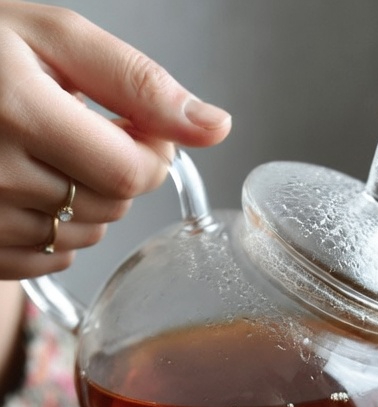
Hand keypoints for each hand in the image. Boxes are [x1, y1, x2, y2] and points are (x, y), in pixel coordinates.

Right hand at [0, 1, 231, 279]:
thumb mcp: (51, 37)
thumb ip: (137, 81)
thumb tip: (217, 126)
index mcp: (18, 110)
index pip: (131, 172)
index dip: (151, 149)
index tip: (134, 123)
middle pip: (112, 205)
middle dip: (115, 168)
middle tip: (76, 126)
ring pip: (85, 234)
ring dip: (85, 198)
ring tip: (44, 150)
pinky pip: (51, 257)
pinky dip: (55, 227)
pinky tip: (27, 184)